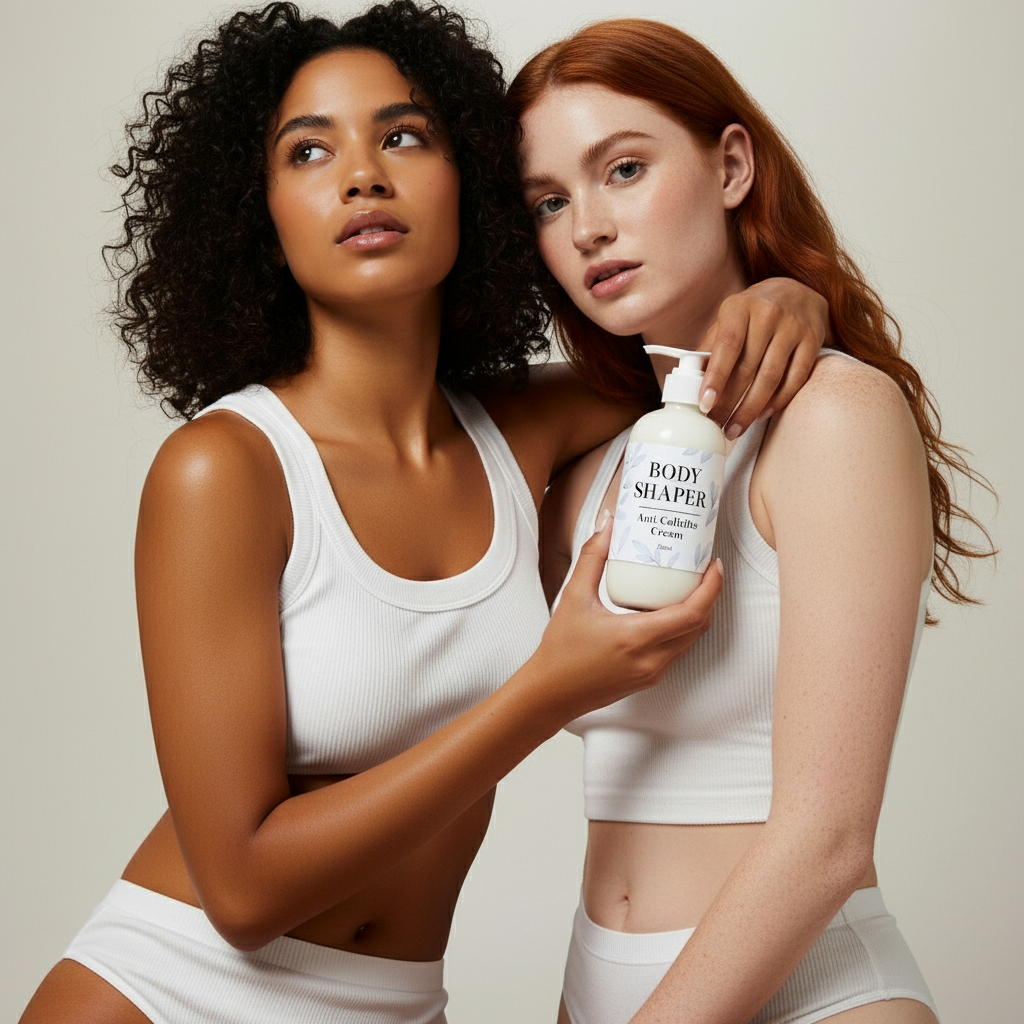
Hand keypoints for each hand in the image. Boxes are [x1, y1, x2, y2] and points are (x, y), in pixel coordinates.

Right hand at [531, 514, 722, 723]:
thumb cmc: (560, 650)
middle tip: (705, 570)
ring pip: (691, 640)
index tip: (713, 565)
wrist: (551, 693)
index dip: (711, 588)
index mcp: (635, 638)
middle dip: (710, 596)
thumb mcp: (574, 597)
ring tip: (691, 586)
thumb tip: (609, 527)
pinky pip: (677, 650)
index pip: (691, 614)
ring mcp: (653, 672)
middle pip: (699, 626)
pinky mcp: (650, 679)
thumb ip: (592, 558)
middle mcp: (651, 659)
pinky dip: (682, 628)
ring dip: (698, 613)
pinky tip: (669, 610)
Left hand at [699, 278, 829, 438]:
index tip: (705, 405)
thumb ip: (710, 348)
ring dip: (751, 409)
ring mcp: (793, 326)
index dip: (715, 378)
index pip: (726, 347)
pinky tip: (762, 414)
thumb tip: (690, 381)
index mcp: (739, 307)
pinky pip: (795, 378)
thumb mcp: (729, 320)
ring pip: (771, 378)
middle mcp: (768, 314)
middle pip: (747, 368)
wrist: (798, 291)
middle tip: (717, 425)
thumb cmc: (753, 312)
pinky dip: (777, 401)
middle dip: (729, 403)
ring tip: (735, 428)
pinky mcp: (813, 340)